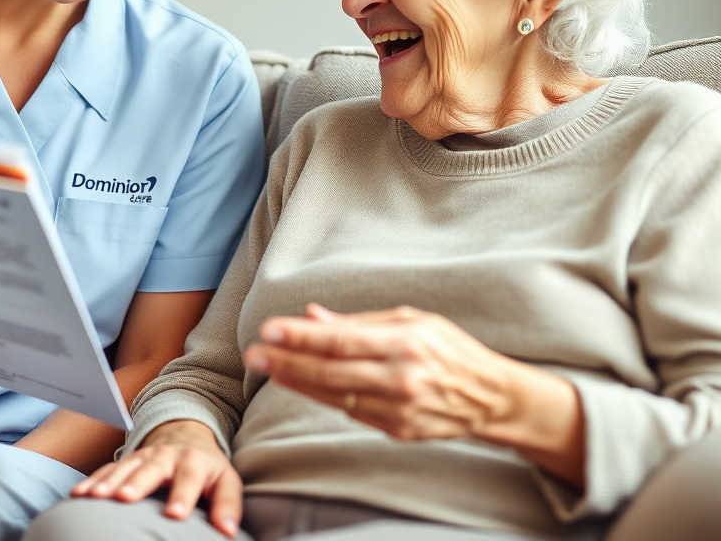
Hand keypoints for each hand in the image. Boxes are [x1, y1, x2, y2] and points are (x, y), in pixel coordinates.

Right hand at [71, 420, 242, 537]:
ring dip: (109, 481)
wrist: (187, 434)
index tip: (175, 514)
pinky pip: (107, 469)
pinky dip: (93, 480)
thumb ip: (228, 504)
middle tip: (124, 498)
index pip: (189, 479)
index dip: (182, 496)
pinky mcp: (128, 460)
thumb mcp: (226, 481)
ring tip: (94, 497)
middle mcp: (166, 456)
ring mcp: (144, 456)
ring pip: (125, 467)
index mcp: (194, 462)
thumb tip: (228, 531)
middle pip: (152, 468)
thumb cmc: (208, 468)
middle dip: (137, 482)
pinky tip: (79, 494)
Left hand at [243, 303, 583, 485]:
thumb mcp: (411, 319)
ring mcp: (399, 408)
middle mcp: (401, 377)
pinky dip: (324, 397)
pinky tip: (302, 383)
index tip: (269, 329)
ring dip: (298, 382)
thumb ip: (360, 320)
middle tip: (255, 353)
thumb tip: (314, 315)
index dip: (302, 335)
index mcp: (405, 342)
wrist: (491, 397)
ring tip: (269, 366)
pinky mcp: (398, 430)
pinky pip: (351, 412)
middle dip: (288, 362)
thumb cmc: (449, 349)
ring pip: (335, 396)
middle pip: (331, 372)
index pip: (342, 339)